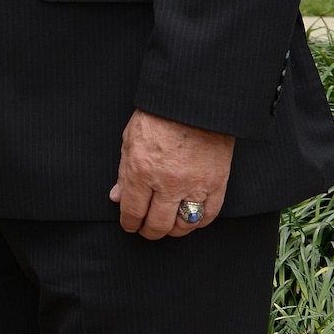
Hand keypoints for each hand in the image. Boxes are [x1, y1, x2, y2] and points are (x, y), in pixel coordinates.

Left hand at [110, 108, 234, 239]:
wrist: (192, 102)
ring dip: (173, 230)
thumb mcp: (130, 140)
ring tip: (167, 226)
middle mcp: (167, 183)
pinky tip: (190, 219)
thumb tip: (117, 198)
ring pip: (183, 225)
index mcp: (141, 171)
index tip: (129, 225)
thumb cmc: (157, 117)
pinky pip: (208, 215)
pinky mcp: (216, 183)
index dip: (129, 222)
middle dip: (148, 231)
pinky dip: (199, 222)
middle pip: (157, 224)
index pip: (132, 210)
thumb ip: (124, 172)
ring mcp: (194, 185)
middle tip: (146, 230)